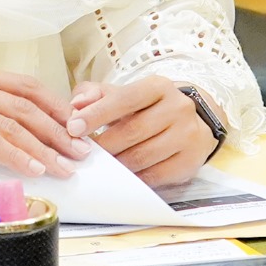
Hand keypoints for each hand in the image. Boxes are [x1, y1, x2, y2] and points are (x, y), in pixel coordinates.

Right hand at [0, 67, 92, 198]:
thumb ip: (0, 120)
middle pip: (23, 105)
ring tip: (64, 166)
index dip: (56, 106)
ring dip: (44, 148)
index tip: (78, 128)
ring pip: (12, 124)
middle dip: (57, 130)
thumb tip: (51, 136)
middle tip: (80, 151)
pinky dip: (19, 156)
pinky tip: (36, 169)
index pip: (25, 86)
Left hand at [66, 76, 222, 187]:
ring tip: (98, 165)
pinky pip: (155, 176)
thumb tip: (76, 104)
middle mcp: (177, 108)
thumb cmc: (149, 108)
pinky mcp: (190, 162)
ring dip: (115, 163)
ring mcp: (187, 136)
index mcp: (159, 87)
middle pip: (133, 130)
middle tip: (81, 152)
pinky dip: (133, 178)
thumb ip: (97, 94)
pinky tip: (119, 177)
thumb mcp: (126, 94)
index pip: (125, 99)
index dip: (97, 113)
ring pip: (142, 156)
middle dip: (104, 144)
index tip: (73, 127)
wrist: (192, 123)